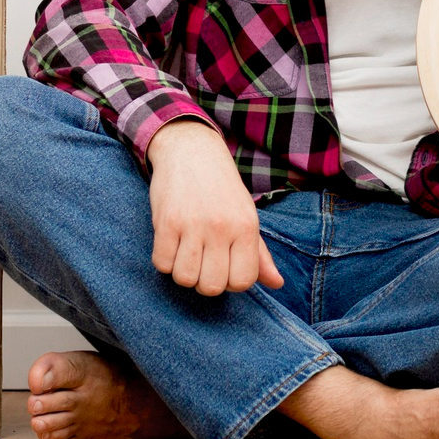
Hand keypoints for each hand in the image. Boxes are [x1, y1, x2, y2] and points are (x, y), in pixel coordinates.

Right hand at [146, 118, 284, 294]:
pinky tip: (172, 244)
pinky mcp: (166, 221)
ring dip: (183, 272)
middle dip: (205, 282)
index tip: (225, 267)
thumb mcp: (247, 216)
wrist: (191, 151)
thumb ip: (260, 254)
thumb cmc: (222, 189)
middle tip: (204, 262)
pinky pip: (162, 264)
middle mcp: (222, 227)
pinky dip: (165, 260)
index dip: (231, 282)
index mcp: (246, 227)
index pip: (243, 281)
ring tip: (187, 253)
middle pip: (212, 287)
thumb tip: (277, 284)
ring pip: (184, 278)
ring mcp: (192, 224)